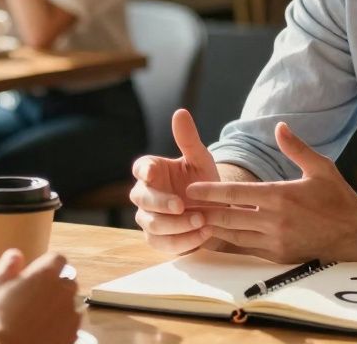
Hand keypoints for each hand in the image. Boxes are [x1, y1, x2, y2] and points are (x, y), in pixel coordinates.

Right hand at [0, 249, 79, 343]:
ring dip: (61, 305)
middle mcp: (63, 290)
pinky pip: (72, 323)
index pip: (58, 259)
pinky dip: (64, 324)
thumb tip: (16, 255)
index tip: (38, 274)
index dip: (48, 265)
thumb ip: (7, 265)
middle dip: (56, 286)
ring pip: (72, 302)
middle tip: (37, 298)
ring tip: (41, 317)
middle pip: (67, 280)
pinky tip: (47, 331)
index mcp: (45, 274)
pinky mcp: (73, 333)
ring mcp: (71, 313)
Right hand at [130, 109, 217, 254]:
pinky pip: (163, 244)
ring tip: (201, 221)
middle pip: (141, 199)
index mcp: (152, 171)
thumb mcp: (200, 159)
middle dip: (160, 203)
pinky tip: (202, 234)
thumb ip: (188, 139)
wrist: (216, 211)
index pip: (140, 168)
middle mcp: (146, 195)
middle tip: (181, 206)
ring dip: (175, 225)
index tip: (151, 173)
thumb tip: (180, 112)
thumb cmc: (203, 181)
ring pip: (152, 225)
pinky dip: (183, 242)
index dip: (144, 170)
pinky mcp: (159, 240)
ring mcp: (150, 219)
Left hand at [186, 122, 356, 263]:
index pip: (236, 193)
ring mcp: (276, 241)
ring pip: (234, 235)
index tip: (191, 189)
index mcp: (281, 196)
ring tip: (191, 221)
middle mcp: (275, 220)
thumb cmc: (338, 198)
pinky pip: (246, 249)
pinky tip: (215, 238)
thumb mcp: (320, 167)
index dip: (210, 192)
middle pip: (228, 216)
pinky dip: (229, 242)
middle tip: (181, 207)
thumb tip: (279, 126)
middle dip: (203, 211)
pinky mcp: (279, 255)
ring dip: (212, 228)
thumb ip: (296, 148)